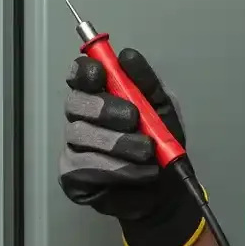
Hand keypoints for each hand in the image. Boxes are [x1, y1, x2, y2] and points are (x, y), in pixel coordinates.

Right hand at [58, 48, 203, 245]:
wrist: (171, 190)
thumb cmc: (162, 145)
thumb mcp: (163, 108)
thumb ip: (146, 82)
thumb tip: (127, 55)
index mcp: (98, 97)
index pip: (79, 75)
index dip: (85, 71)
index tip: (101, 73)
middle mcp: (80, 120)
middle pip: (75, 103)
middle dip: (104, 108)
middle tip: (133, 118)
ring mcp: (73, 149)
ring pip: (81, 136)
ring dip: (119, 143)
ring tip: (148, 152)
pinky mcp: (73, 178)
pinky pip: (86, 168)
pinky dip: (119, 169)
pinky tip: (142, 172)